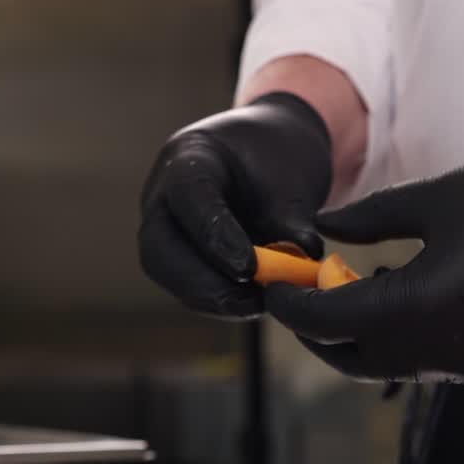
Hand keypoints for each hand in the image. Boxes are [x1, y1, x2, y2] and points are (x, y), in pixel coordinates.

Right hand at [139, 93, 330, 318]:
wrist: (267, 163)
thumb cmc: (278, 164)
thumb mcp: (292, 180)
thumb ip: (293, 217)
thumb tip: (305, 253)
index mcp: (190, 158)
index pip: (189, 195)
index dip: (215, 236)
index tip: (247, 270)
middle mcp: (163, 197)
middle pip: (159, 247)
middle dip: (203, 284)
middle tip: (251, 304)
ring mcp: (163, 231)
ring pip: (169, 275)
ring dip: (213, 299)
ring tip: (259, 305)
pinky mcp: (175, 262)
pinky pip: (187, 289)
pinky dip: (220, 303)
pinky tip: (254, 305)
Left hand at [264, 150, 463, 381]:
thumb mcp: (443, 200)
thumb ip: (375, 217)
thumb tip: (325, 225)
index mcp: (413, 311)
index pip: (324, 323)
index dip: (290, 304)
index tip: (272, 282)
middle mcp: (434, 356)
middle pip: (349, 360)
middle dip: (316, 331)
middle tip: (301, 294)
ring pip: (388, 366)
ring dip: (360, 336)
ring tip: (352, 288)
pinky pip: (427, 364)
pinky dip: (402, 339)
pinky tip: (408, 297)